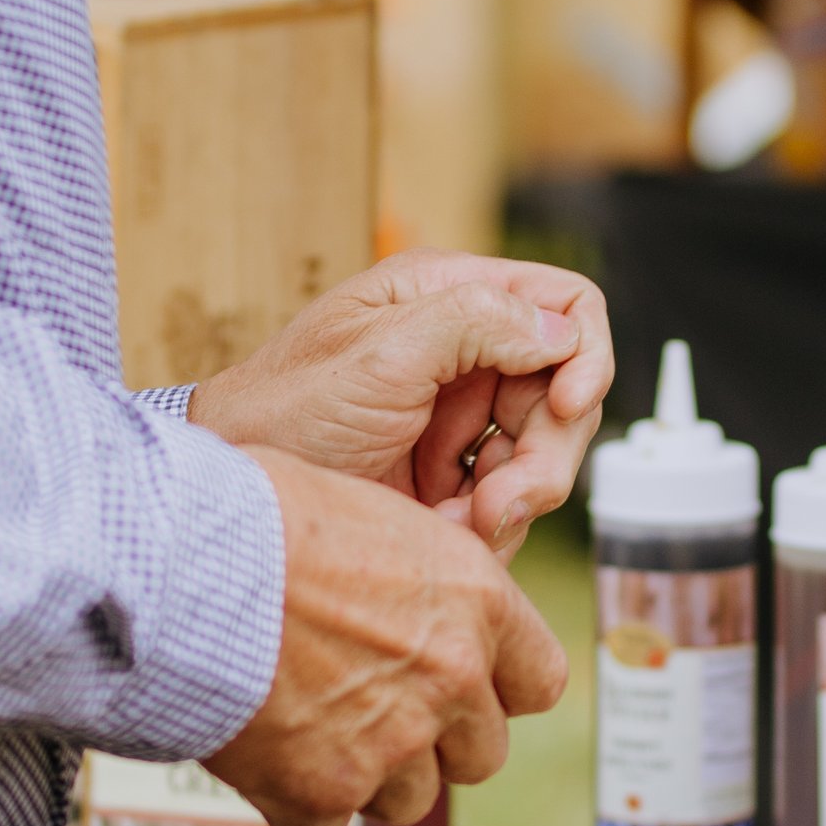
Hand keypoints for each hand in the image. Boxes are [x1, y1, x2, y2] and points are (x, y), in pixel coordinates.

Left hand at [186, 252, 612, 554]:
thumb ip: (472, 324)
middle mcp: (464, 347)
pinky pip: (513, 499)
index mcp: (447, 294)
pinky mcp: (452, 474)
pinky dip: (491, 524)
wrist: (241, 499)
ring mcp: (461, 414)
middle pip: (566, 390)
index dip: (584, 354)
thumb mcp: (379, 356)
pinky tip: (443, 531)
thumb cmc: (284, 412)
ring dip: (516, 497)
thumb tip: (557, 330)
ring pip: (545, 452)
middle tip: (501, 502)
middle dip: (545, 451)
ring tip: (461, 522)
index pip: (565, 303)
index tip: (564, 408)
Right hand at [208, 450, 567, 825]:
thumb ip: (418, 578)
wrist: (179, 561)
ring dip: (369, 775)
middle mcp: (451, 676)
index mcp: (476, 599)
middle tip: (371, 709)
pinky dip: (298, 800)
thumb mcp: (372, 514)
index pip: (539, 681)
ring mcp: (393, 741)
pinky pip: (328, 824)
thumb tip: (416, 602)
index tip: (464, 687)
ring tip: (310, 724)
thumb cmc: (259, 515)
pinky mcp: (324, 790)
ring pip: (411, 800)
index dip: (498, 690)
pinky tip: (264, 750)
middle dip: (433, 742)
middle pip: (480, 755)